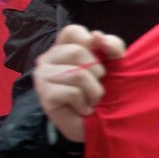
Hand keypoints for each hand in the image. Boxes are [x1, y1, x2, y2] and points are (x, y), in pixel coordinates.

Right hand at [33, 24, 125, 143]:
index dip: (92, 44)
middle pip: (77, 52)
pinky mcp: (44, 95)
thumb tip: (97, 36)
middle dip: (96, 73)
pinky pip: (72, 93)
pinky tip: (81, 109)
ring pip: (77, 74)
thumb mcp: (116, 66)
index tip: (99, 61)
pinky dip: (84, 104)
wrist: (101, 126)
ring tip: (90, 101)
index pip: (73, 31)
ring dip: (93, 92)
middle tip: (94, 87)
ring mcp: (42, 76)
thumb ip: (112, 47)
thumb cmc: (106, 94)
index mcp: (63, 48)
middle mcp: (48, 59)